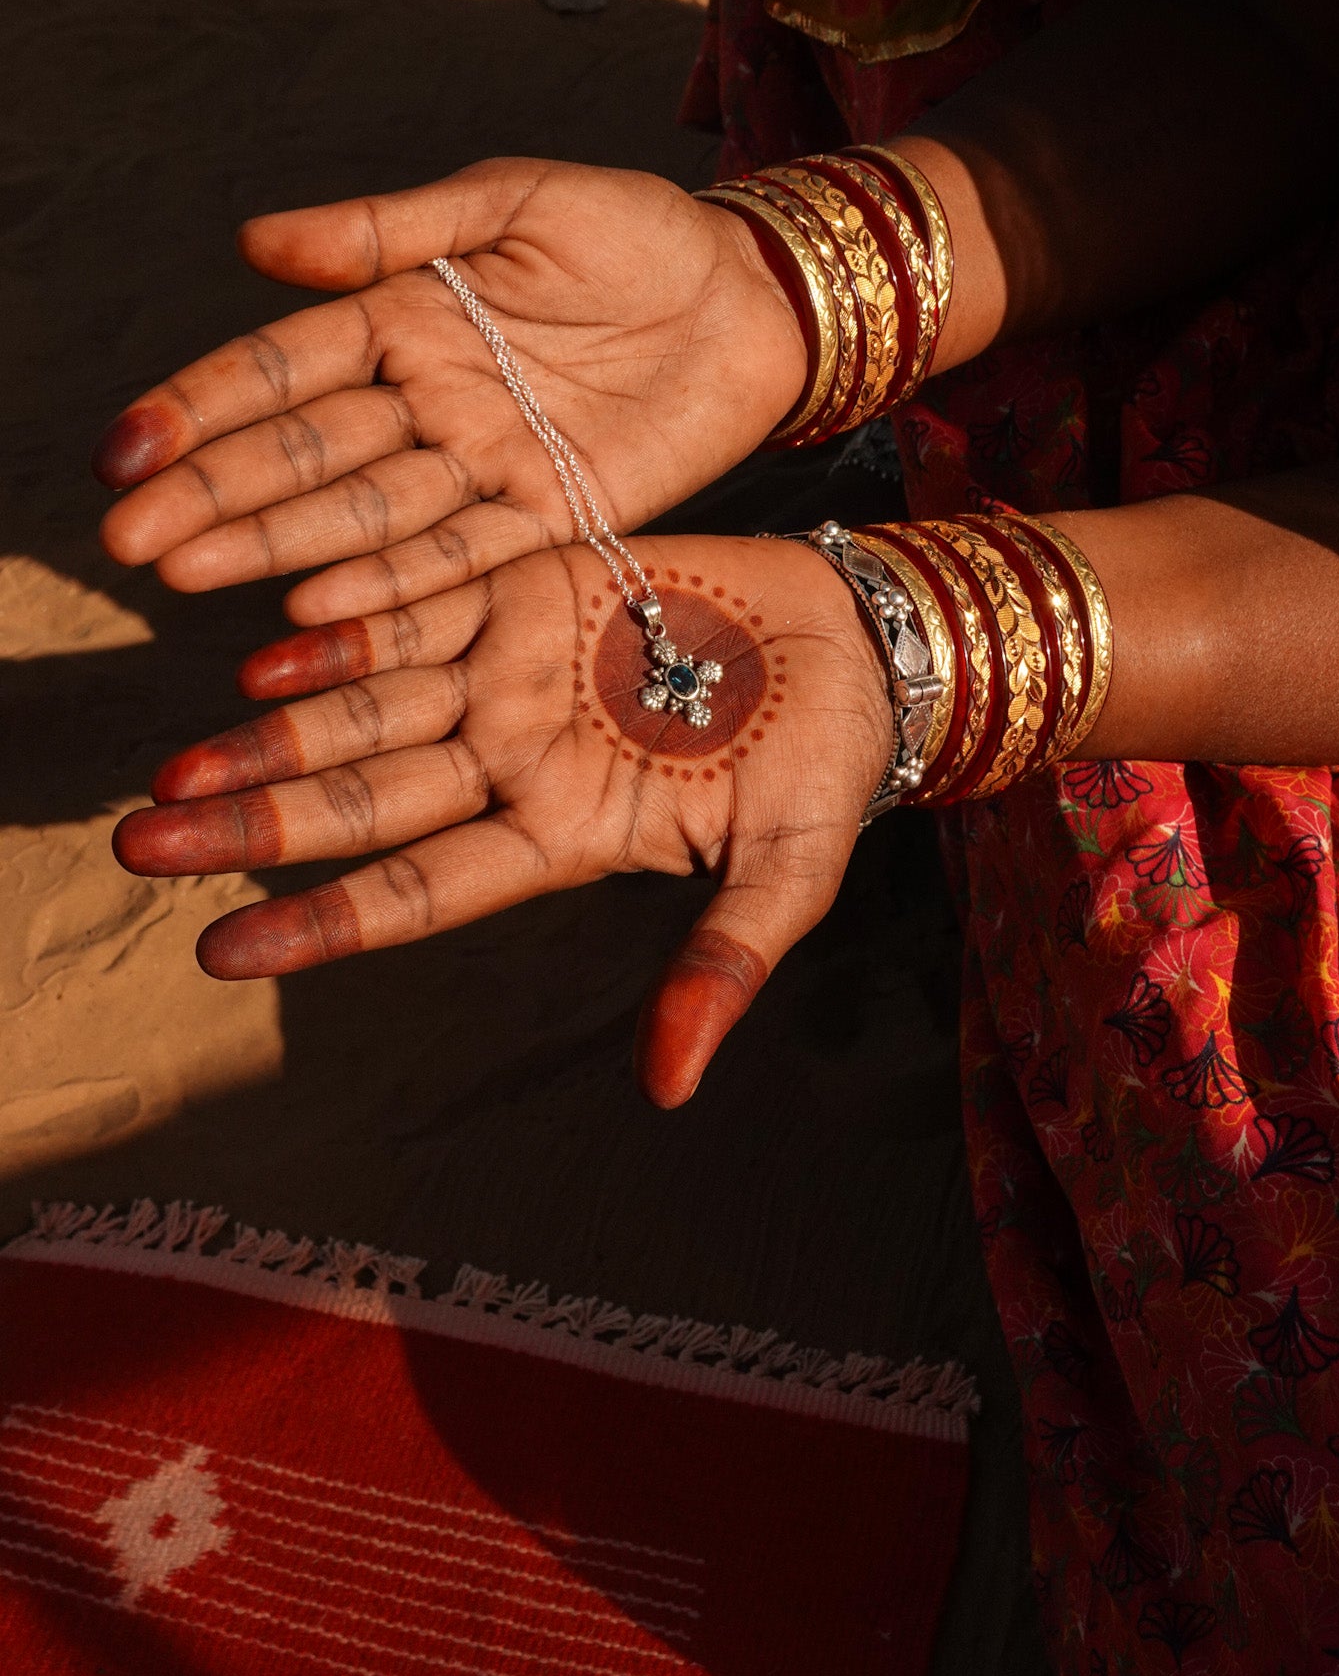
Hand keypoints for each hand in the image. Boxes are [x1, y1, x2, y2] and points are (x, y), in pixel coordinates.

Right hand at [93, 162, 806, 626]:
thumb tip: (251, 244)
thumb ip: (388, 231)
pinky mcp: (549, 521)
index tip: (124, 451)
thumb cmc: (633, 233)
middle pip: (304, 457)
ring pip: (364, 516)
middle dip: (214, 497)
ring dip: (277, 548)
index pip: (282, 370)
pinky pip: (458, 559)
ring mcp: (484, 467)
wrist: (752, 295)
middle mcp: (429, 403)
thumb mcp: (510, 202)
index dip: (201, 408)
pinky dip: (390, 587)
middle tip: (128, 540)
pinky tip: (316, 610)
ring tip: (189, 575)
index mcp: (406, 316)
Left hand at [111, 535, 890, 1106]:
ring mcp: (514, 674)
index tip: (222, 950)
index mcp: (562, 836)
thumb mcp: (789, 875)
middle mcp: (515, 761)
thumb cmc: (829, 765)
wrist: (858, 642)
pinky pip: (419, 604)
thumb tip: (669, 1088)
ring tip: (174, 765)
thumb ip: (723, 968)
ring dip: (271, 731)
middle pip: (364, 799)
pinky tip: (264, 644)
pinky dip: (345, 626)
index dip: (323, 918)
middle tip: (143, 842)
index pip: (420, 887)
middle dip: (255, 822)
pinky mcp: (527, 587)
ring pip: (368, 706)